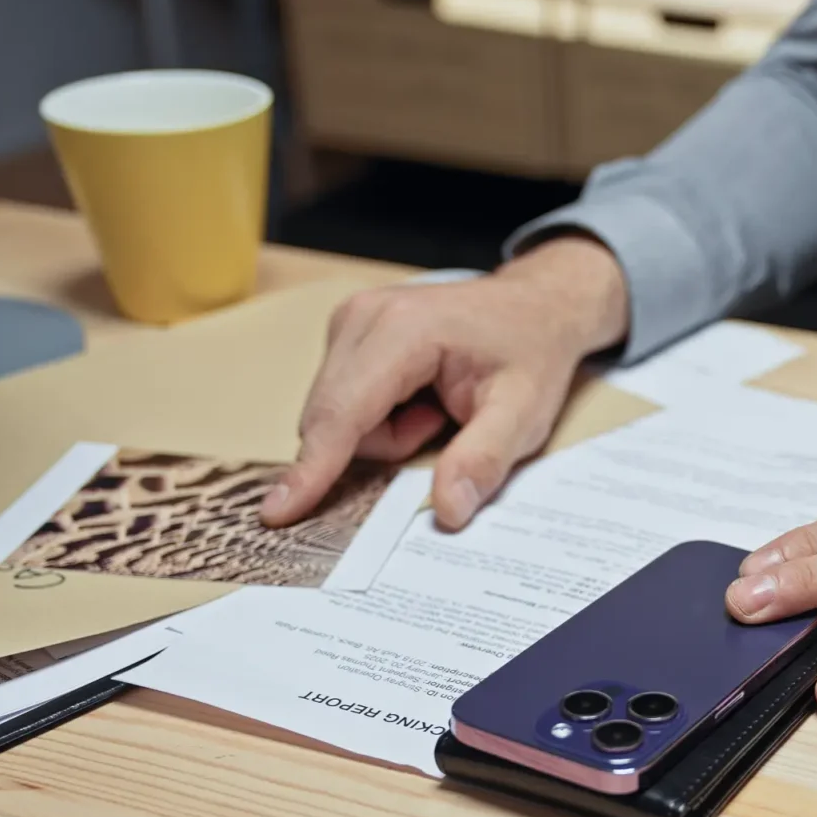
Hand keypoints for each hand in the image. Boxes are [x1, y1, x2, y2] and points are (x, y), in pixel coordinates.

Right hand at [260, 236, 628, 529]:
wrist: (536, 306)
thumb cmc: (530, 353)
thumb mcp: (525, 414)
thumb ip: (483, 461)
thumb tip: (447, 510)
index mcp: (403, 330)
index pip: (343, 413)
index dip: (313, 468)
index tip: (279, 511)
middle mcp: (363, 317)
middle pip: (332, 419)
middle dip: (386, 444)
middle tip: (443, 421)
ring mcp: (350, 320)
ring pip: (335, 416)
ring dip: (387, 432)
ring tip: (438, 406)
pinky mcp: (348, 332)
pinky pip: (343, 403)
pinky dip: (381, 415)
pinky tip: (422, 396)